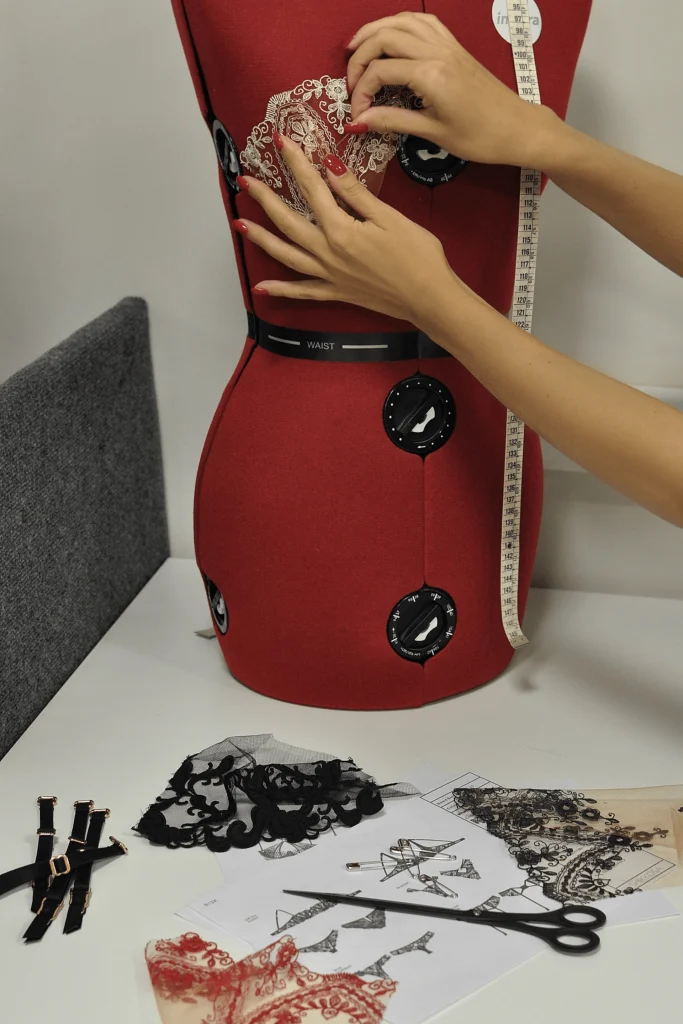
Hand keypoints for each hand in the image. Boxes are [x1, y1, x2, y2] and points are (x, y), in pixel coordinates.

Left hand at [235, 132, 460, 324]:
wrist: (429, 298)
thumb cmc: (418, 256)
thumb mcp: (389, 218)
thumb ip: (355, 194)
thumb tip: (329, 166)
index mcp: (341, 230)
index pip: (312, 189)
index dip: (296, 163)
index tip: (281, 142)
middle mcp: (328, 253)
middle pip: (289, 221)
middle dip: (265, 199)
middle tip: (246, 181)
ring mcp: (329, 275)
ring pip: (287, 255)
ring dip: (262, 239)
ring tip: (240, 225)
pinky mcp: (337, 292)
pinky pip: (303, 292)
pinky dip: (281, 289)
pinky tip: (262, 288)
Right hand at [344, 11, 559, 167]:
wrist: (517, 128)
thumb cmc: (479, 138)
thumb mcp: (433, 133)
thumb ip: (393, 121)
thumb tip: (359, 121)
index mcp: (431, 76)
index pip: (380, 72)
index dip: (361, 93)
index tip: (356, 116)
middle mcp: (437, 52)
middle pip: (384, 38)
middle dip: (360, 57)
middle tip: (349, 82)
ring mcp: (447, 44)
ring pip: (401, 22)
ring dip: (374, 31)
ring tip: (356, 49)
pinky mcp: (454, 45)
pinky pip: (422, 22)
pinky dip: (400, 24)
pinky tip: (389, 36)